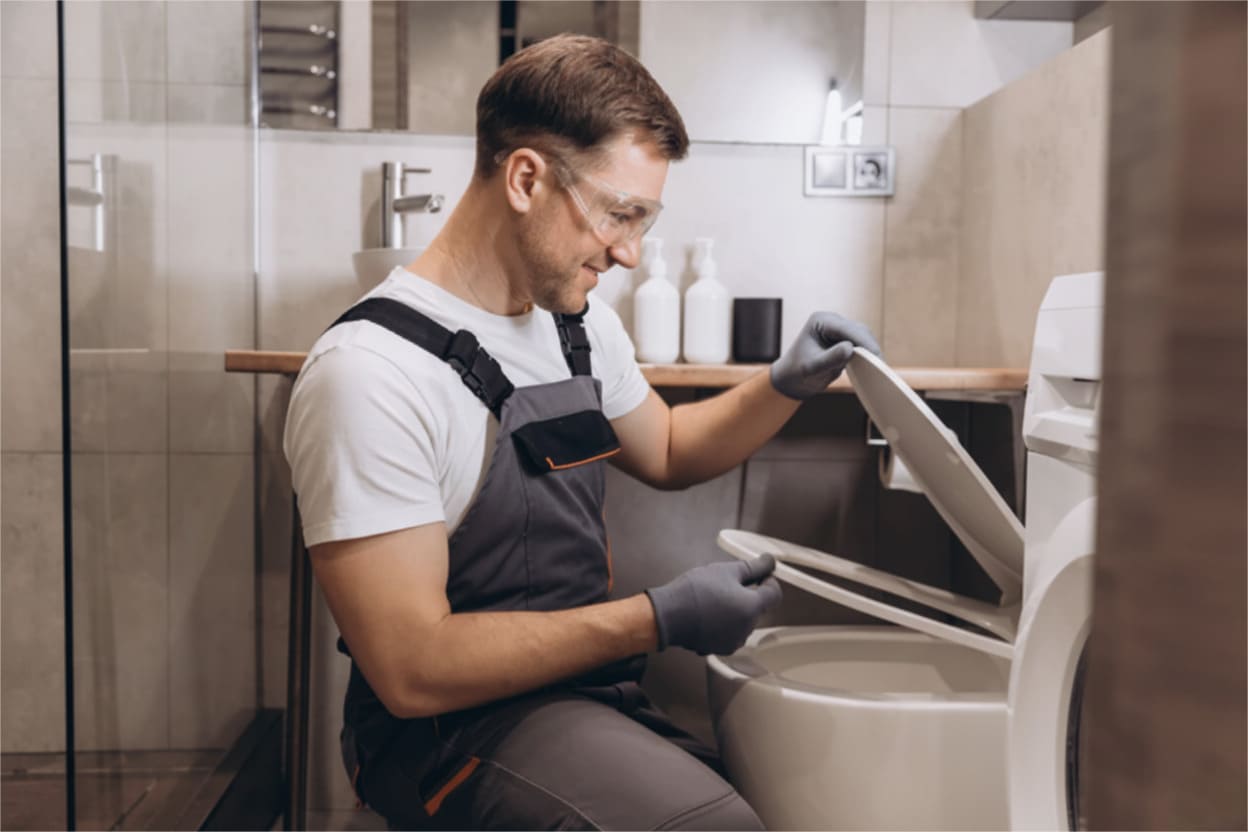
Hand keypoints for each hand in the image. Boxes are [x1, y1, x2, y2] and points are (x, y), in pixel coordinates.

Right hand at [644, 555, 782, 655]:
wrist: (667, 616)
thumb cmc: (694, 592)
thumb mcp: (726, 570)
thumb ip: (753, 567)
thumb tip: (769, 562)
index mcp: (752, 608)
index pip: (775, 593)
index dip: (768, 580)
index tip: (758, 573)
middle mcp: (747, 629)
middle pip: (757, 607)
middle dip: (746, 594)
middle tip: (726, 583)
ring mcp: (733, 641)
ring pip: (742, 620)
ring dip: (734, 609)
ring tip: (712, 599)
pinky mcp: (719, 648)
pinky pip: (728, 632)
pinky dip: (722, 623)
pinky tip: (706, 613)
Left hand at [770, 312, 881, 399]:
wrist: (791, 380)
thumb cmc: (796, 373)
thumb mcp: (812, 368)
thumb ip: (830, 358)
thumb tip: (850, 348)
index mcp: (820, 321)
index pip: (846, 329)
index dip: (863, 342)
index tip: (875, 356)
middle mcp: (831, 321)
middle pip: (859, 331)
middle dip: (870, 346)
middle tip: (881, 365)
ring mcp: (839, 330)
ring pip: (864, 337)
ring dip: (871, 350)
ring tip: (879, 368)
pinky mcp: (846, 340)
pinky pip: (863, 345)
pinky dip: (868, 355)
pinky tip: (873, 367)